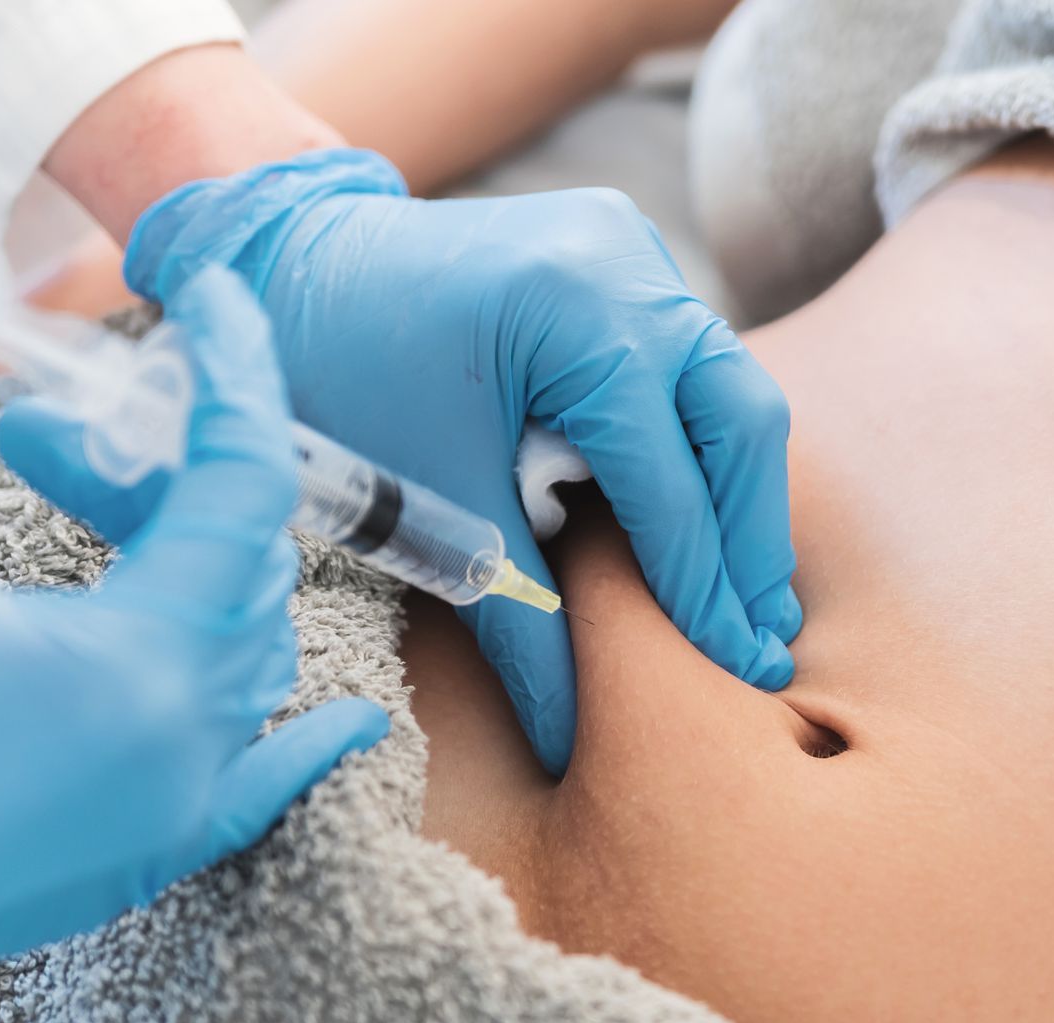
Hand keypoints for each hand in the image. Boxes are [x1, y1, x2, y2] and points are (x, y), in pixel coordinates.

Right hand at [0, 180, 386, 1022]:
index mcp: (141, 664)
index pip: (243, 483)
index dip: (233, 374)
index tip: (207, 299)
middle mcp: (186, 750)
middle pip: (241, 568)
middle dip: (163, 475)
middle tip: (41, 432)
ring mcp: (166, 820)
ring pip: (245, 659)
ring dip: (192, 570)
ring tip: (81, 520)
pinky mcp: (129, 867)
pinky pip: (257, 791)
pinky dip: (297, 738)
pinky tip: (345, 720)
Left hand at [122, 150, 800, 772]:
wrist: (288, 267)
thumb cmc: (344, 382)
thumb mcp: (432, 509)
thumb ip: (517, 626)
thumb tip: (567, 741)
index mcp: (576, 313)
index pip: (670, 481)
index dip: (704, 588)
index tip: (737, 667)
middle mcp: (624, 265)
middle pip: (744, 420)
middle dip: (754, 539)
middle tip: (765, 636)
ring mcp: (631, 249)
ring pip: (734, 387)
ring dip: (741, 494)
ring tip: (748, 596)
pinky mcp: (625, 256)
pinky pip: (695, 361)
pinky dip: (703, 444)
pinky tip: (701, 518)